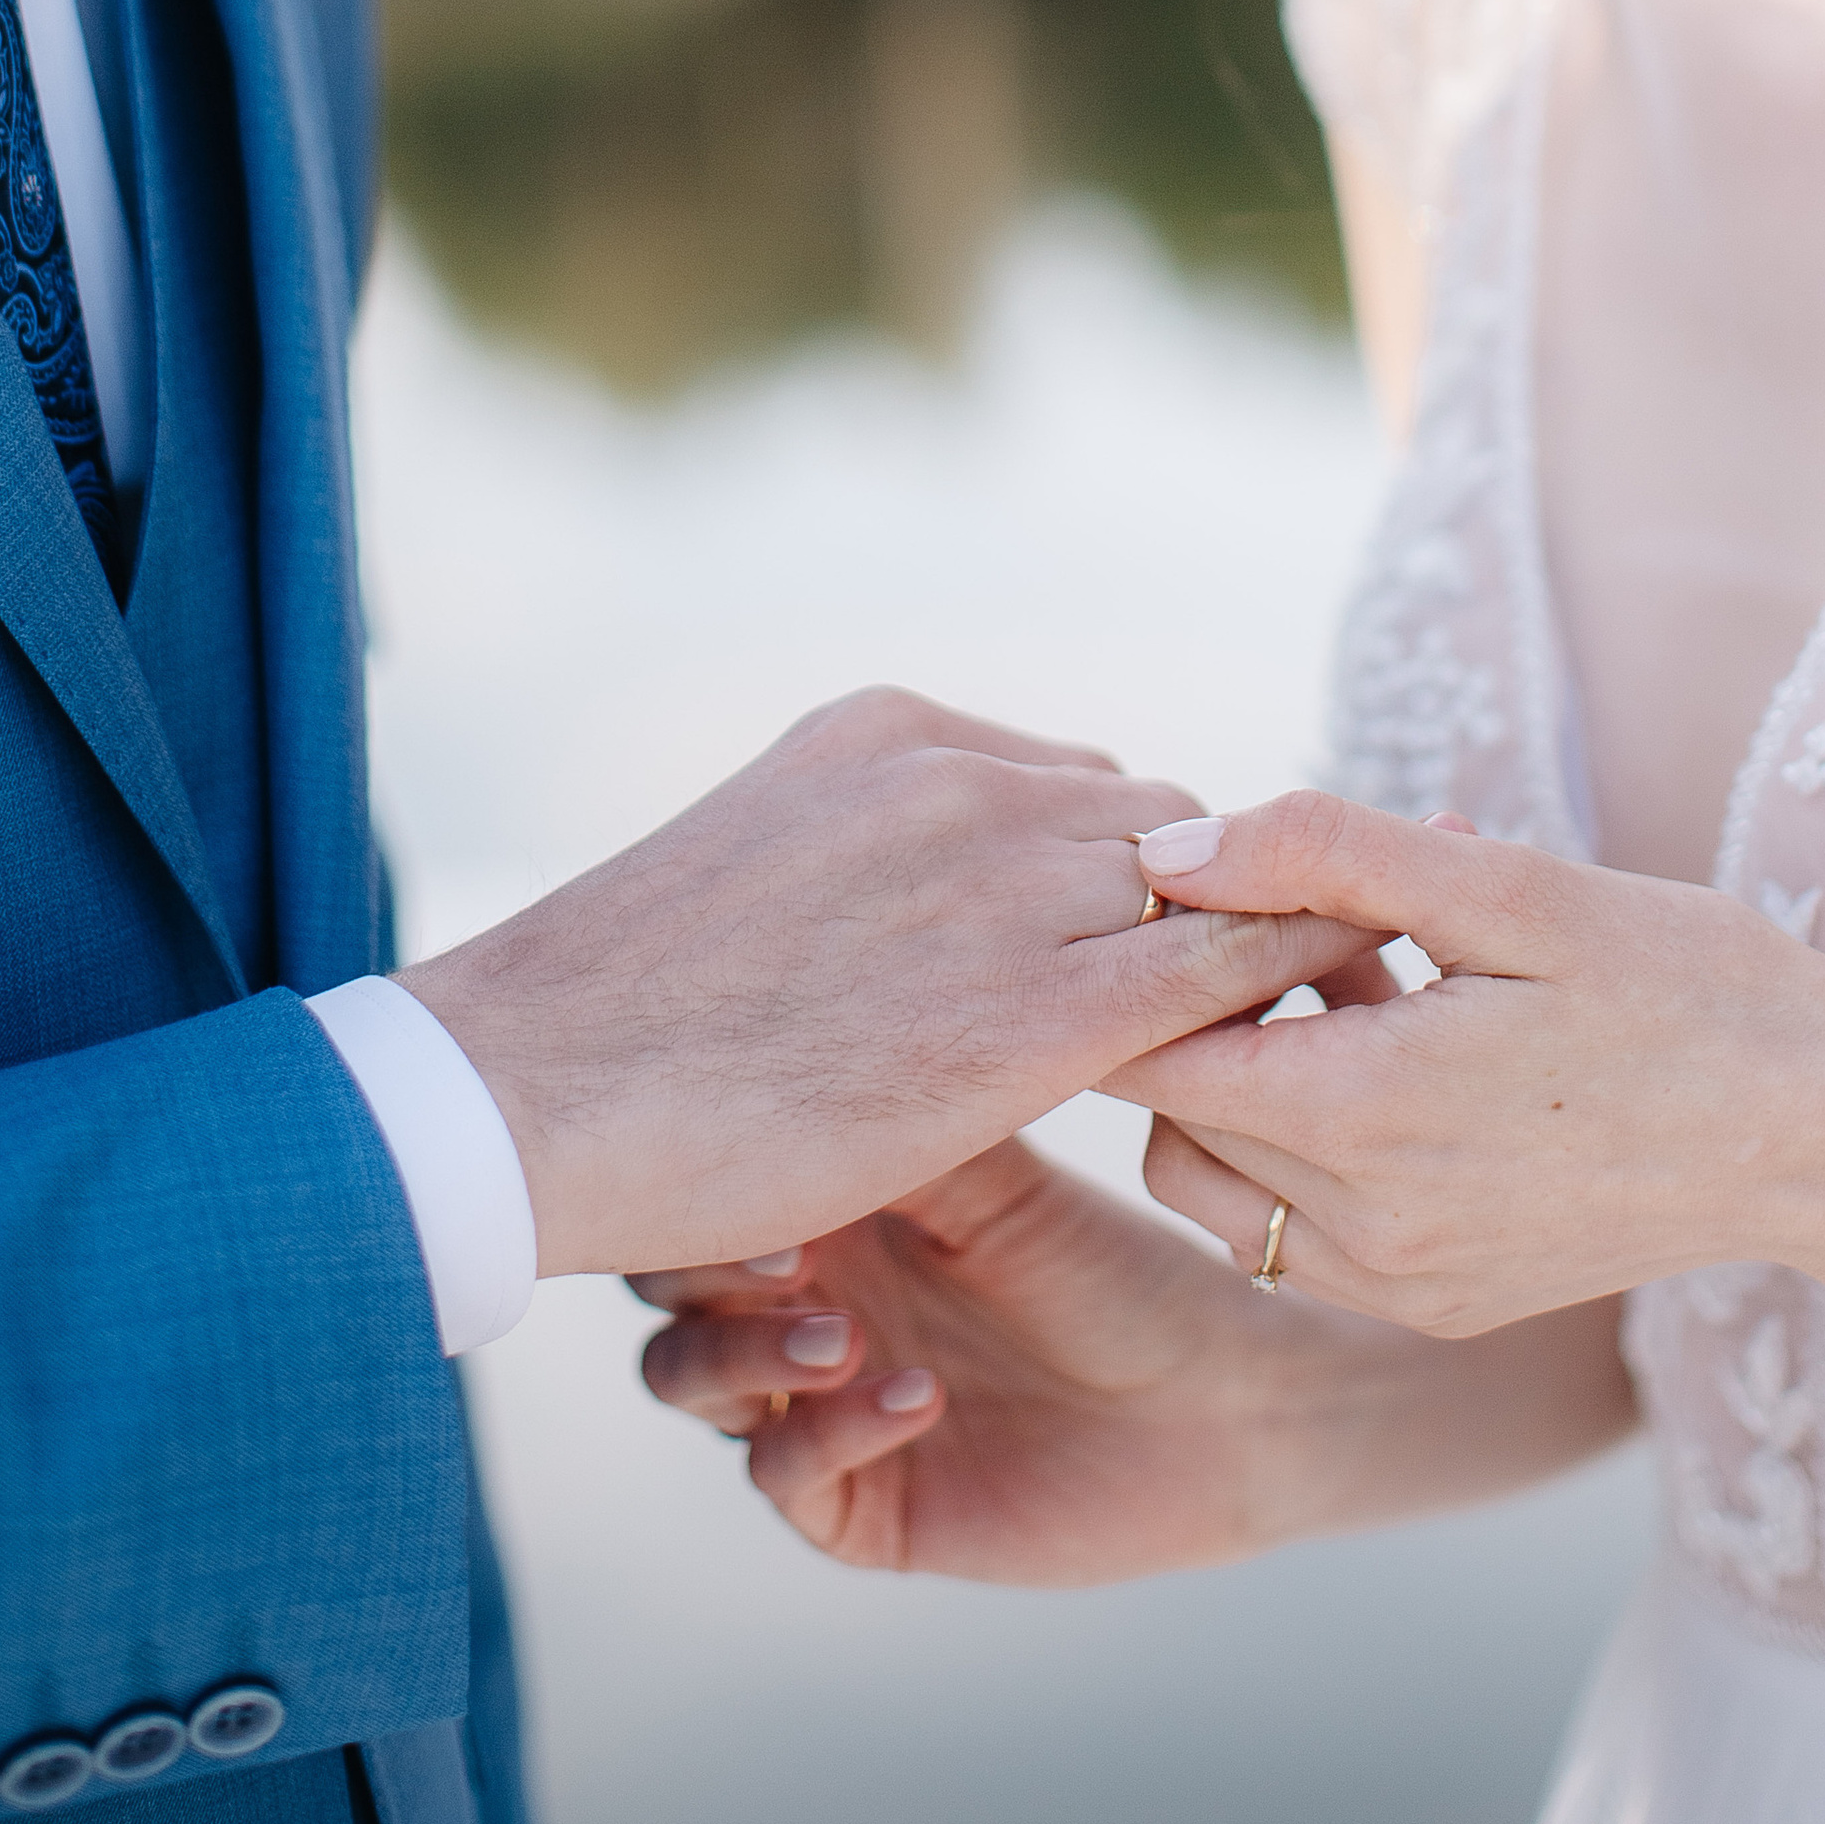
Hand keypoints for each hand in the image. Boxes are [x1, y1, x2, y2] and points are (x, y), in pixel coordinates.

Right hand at [399, 693, 1370, 1280]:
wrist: (529, 1092)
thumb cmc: (623, 1016)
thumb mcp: (759, 859)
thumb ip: (868, 852)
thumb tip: (932, 904)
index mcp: (891, 731)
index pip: (1082, 782)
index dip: (1137, 865)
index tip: (1169, 930)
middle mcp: (961, 779)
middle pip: (1164, 823)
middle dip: (1203, 902)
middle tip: (1247, 995)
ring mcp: (1000, 887)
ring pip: (1209, 888)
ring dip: (1250, 951)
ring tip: (1295, 1029)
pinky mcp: (1029, 1020)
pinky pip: (1216, 979)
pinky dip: (1270, 1000)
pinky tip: (1296, 1061)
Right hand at [631, 1139, 1324, 1580]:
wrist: (1222, 1404)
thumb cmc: (1120, 1267)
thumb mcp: (1002, 1177)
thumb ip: (901, 1113)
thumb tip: (792, 1021)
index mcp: (824, 1199)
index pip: (700, 1175)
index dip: (700, 1165)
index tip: (752, 1155)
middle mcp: (799, 1294)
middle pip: (663, 1274)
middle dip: (694, 1259)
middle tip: (783, 1250)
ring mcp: (815, 1399)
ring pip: (691, 1376)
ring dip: (744, 1350)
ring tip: (840, 1337)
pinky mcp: (857, 1502)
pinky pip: (784, 1473)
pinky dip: (829, 1431)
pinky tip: (916, 1397)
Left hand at [1113, 793, 1824, 1333]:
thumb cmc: (1684, 984)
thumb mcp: (1507, 887)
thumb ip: (1321, 855)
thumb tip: (1167, 852)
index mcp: (1363, 1115)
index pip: (1145, 1052)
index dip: (1161, 960)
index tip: (1231, 891)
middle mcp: (1363, 1230)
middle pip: (1173, 1115)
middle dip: (1210, 1017)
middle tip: (1326, 930)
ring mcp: (1400, 1286)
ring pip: (1216, 1186)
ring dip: (1252, 1089)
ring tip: (1367, 994)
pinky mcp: (1437, 1308)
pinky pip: (1294, 1237)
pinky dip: (1305, 1153)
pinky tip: (1406, 1064)